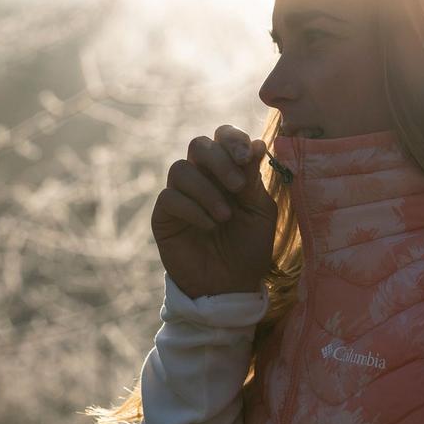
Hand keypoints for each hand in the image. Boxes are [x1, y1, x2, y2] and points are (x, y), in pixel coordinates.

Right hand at [151, 124, 277, 298]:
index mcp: (228, 171)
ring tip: (224, 217)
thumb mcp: (259, 212)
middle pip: (198, 145)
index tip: (248, 157)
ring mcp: (181, 195)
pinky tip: (209, 227)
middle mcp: (202, 178)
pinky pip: (169, 198)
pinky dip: (192, 209)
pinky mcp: (164, 217)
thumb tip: (258, 143)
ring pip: (181, 169)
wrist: (231, 287)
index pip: (222, 137)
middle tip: (237, 187)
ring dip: (206, 191)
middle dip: (219, 160)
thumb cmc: (249, 248)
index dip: (233, 139)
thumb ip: (254, 180)